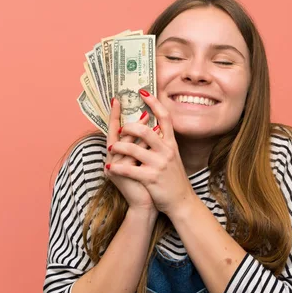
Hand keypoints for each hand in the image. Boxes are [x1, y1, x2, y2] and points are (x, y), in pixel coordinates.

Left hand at [106, 89, 195, 216]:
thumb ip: (163, 143)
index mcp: (171, 143)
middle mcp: (166, 151)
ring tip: (111, 149)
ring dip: (118, 148)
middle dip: (128, 128)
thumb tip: (150, 127)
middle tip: (120, 129)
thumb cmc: (173, 179)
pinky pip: (130, 170)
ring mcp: (159, 165)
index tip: (142, 91)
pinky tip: (110, 166)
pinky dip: (117, 167)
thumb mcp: (172, 157)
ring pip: (134, 150)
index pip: (164, 117)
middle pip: (145, 131)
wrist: (182, 201)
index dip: (154, 102)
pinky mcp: (151, 179)